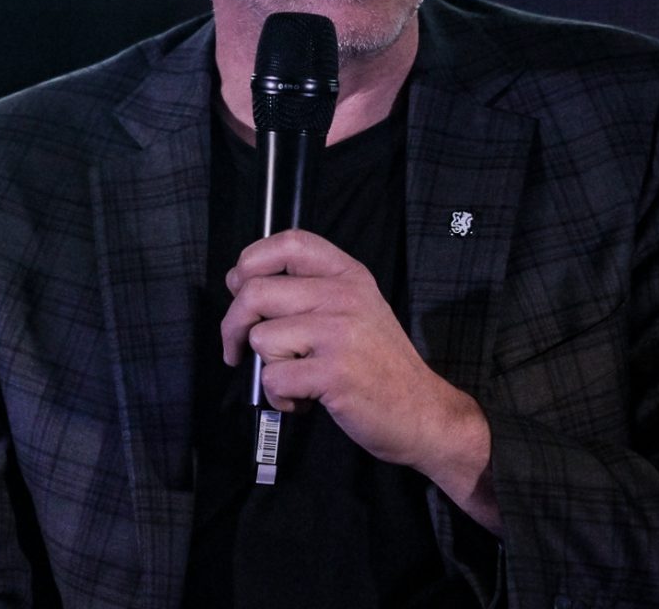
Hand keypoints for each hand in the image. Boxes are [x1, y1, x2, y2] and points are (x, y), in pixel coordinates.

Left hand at [219, 228, 491, 508]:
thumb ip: (306, 290)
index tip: (239, 289)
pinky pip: (273, 378)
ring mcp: (340, 334)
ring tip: (296, 378)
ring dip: (265, 367)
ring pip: (260, 338)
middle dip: (232, 325)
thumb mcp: (354, 310)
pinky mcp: (334, 373)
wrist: (425, 415)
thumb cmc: (378, 365)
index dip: (250, 261)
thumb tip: (237, 283)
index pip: (288, 243)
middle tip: (237, 348)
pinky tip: (305, 399)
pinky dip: (279, 397)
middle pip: (254, 292)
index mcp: (348, 275)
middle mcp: (344, 297)